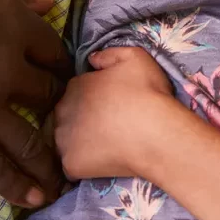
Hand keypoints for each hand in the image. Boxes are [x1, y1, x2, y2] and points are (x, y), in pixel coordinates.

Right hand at [0, 0, 71, 207]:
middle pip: (47, 93)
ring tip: (61, 176)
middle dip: (53, 104)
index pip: (54, 50)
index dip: (56, 63)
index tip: (54, 73)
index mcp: (14, 24)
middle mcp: (8, 68)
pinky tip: (33, 197)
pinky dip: (16, 185)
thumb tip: (48, 2)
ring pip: (29, 139)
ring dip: (48, 158)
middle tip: (55, 118)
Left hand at [54, 47, 175, 179]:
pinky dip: (82, 165)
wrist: (156, 134)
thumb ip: (108, 55)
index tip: (109, 104)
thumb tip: (92, 60)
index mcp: (76, 85)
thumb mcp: (134, 57)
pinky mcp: (70, 164)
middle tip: (106, 126)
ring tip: (103, 145)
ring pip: (65, 140)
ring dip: (78, 141)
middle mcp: (64, 110)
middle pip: (67, 114)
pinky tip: (99, 162)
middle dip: (81, 118)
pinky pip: (70, 165)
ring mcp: (64, 139)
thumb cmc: (147, 93)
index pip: (76, 90)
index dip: (93, 97)